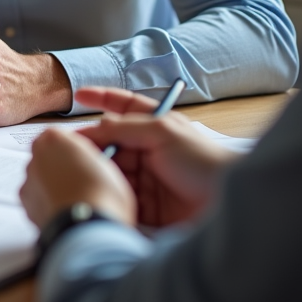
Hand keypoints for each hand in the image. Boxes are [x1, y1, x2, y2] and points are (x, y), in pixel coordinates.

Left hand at [20, 125, 134, 227]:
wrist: (87, 229)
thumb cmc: (102, 194)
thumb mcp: (107, 165)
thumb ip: (90, 157)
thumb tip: (90, 163)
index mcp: (54, 139)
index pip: (63, 136)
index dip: (77, 149)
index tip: (89, 159)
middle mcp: (36, 157)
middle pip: (49, 157)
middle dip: (63, 166)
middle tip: (84, 180)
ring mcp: (29, 181)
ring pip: (42, 179)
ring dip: (54, 186)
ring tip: (77, 200)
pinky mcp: (26, 206)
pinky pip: (38, 199)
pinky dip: (49, 203)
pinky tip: (66, 211)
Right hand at [72, 87, 240, 226]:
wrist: (228, 204)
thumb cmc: (202, 161)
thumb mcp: (163, 133)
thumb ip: (126, 127)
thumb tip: (97, 125)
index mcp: (157, 126)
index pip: (125, 107)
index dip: (103, 99)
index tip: (79, 95)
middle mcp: (150, 151)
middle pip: (112, 143)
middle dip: (94, 145)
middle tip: (74, 150)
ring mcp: (148, 179)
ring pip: (113, 170)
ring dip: (100, 171)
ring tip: (85, 173)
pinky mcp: (148, 206)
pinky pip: (121, 197)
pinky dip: (110, 194)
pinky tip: (100, 193)